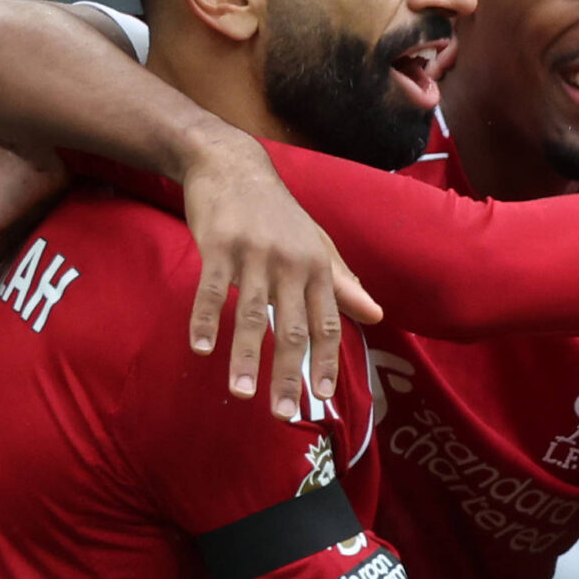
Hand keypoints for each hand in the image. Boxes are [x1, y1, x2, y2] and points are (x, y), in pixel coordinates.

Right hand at [182, 132, 383, 419]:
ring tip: (241, 393)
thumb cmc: (277, 213)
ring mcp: (254, 254)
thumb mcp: (316, 244)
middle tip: (283, 413)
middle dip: (288, 374)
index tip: (323, 397)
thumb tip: (377, 315)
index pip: (327, 322)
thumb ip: (343, 283)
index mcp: (318, 266)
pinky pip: (211, 290)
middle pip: (292, 328)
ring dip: (246, 357)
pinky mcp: (218, 245)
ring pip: (253, 315)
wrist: (232, 165)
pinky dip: (206, 320)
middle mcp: (291, 262)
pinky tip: (201, 349)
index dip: (327, 361)